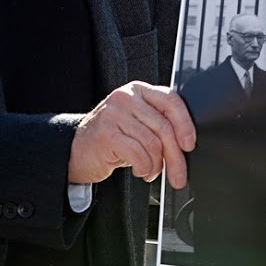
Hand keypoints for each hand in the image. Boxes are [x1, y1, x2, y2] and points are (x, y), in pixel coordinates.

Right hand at [68, 81, 196, 187]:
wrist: (76, 150)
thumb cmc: (111, 138)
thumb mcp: (136, 124)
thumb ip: (157, 124)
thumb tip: (185, 143)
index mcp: (138, 90)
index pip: (170, 101)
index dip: (185, 124)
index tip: (189, 145)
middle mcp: (126, 97)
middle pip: (163, 126)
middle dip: (175, 156)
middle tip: (178, 175)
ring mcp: (114, 114)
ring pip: (152, 143)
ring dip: (156, 165)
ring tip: (150, 172)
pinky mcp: (106, 134)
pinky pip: (138, 154)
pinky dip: (144, 168)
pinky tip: (141, 171)